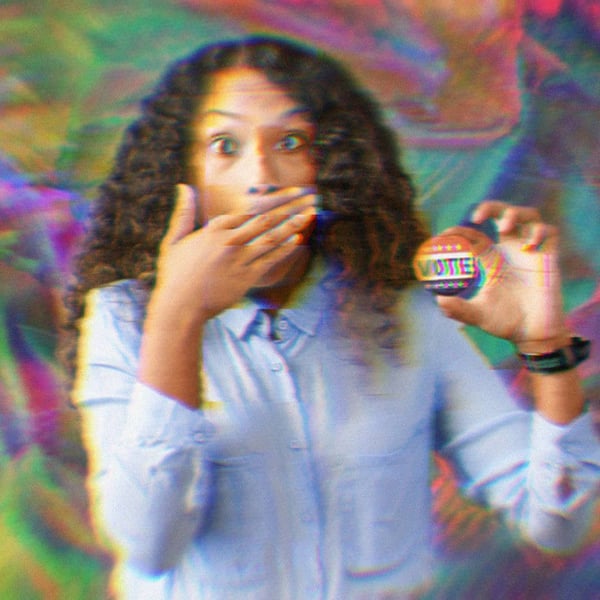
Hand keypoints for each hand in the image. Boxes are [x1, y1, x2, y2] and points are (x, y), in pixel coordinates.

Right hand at [150, 184, 316, 324]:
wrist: (180, 306)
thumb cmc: (175, 274)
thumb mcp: (174, 240)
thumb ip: (184, 213)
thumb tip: (184, 187)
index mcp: (213, 229)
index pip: (246, 211)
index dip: (268, 203)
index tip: (284, 196)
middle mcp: (229, 241)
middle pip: (264, 219)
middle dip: (288, 208)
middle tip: (307, 199)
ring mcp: (240, 259)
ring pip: (271, 238)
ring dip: (292, 225)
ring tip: (308, 215)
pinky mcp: (247, 277)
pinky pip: (270, 260)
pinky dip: (284, 249)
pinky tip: (297, 240)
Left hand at [436, 201, 569, 349]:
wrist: (533, 334)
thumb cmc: (505, 322)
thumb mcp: (476, 314)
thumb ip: (457, 308)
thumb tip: (440, 299)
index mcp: (489, 260)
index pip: (474, 235)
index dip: (459, 232)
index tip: (444, 236)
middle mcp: (509, 251)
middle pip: (501, 214)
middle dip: (489, 207)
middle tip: (476, 217)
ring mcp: (530, 252)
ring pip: (527, 216)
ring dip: (514, 214)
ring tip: (503, 228)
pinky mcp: (549, 258)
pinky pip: (549, 232)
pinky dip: (539, 232)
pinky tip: (529, 248)